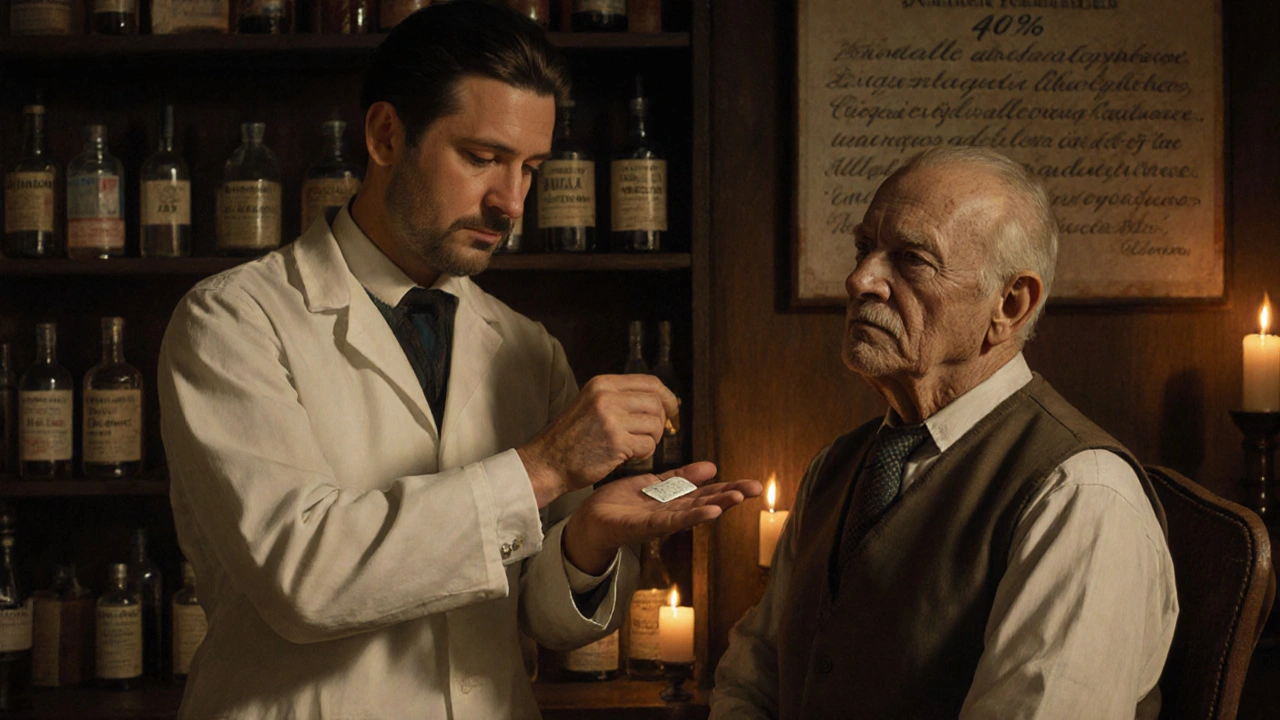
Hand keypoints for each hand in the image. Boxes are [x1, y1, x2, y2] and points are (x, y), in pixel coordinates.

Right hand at [518, 374, 676, 507]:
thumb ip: (619, 398)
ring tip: (633, 448)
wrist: (546, 462)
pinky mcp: (616, 441)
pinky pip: (648, 445)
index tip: (672, 412)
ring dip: (651, 440)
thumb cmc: (570, 439)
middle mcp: (607, 396)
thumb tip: (659, 400)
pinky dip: (644, 454)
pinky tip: (628, 458)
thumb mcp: (591, 404)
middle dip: (661, 422)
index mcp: (602, 383)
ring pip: (655, 424)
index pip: (650, 382)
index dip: (667, 398)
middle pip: (656, 403)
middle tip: (650, 436)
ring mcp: (611, 418)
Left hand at [562, 462, 763, 574]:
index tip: (753, 484)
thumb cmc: (621, 504)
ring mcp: (659, 521)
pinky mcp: (643, 526)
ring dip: (716, 505)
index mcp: (674, 502)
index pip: (707, 493)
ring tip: (736, 498)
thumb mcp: (655, 485)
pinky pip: (670, 521)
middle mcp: (671, 513)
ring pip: (692, 512)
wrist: (589, 520)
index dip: (730, 488)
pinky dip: (690, 516)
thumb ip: (681, 478)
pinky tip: (709, 512)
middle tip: (755, 489)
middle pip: (705, 503)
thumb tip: (711, 467)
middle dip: (730, 496)